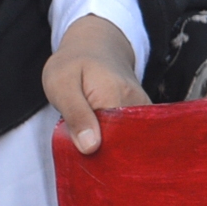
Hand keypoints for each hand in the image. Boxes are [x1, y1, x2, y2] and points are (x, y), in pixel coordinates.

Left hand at [43, 14, 150, 154]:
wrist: (96, 45)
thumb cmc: (74, 64)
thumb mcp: (61, 85)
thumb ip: (75, 115)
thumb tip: (90, 147)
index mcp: (115, 96)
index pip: (112, 140)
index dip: (98, 155)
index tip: (85, 160)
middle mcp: (137, 104)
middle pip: (125, 144)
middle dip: (107, 155)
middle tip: (87, 155)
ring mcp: (144, 109)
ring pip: (131, 141)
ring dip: (113, 150)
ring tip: (97, 147)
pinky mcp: (145, 113)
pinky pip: (136, 135)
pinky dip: (121, 143)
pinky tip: (109, 143)